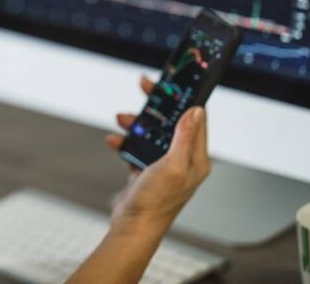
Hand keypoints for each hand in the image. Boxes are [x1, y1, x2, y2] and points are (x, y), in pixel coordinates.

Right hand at [104, 75, 210, 233]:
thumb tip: (196, 110)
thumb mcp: (172, 166)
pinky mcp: (146, 171)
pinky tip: (113, 141)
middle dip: (156, 104)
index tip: (172, 82)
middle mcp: (182, 160)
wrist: (132, 228)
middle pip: (172, 121)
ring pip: (151, 132)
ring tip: (120, 119)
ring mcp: (164, 166)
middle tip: (144, 85)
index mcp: (196, 159)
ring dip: (136, 123)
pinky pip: (136, 148)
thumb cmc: (155, 203)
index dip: (184, 97)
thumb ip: (185, 138)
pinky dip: (125, 142)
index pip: (196, 118)